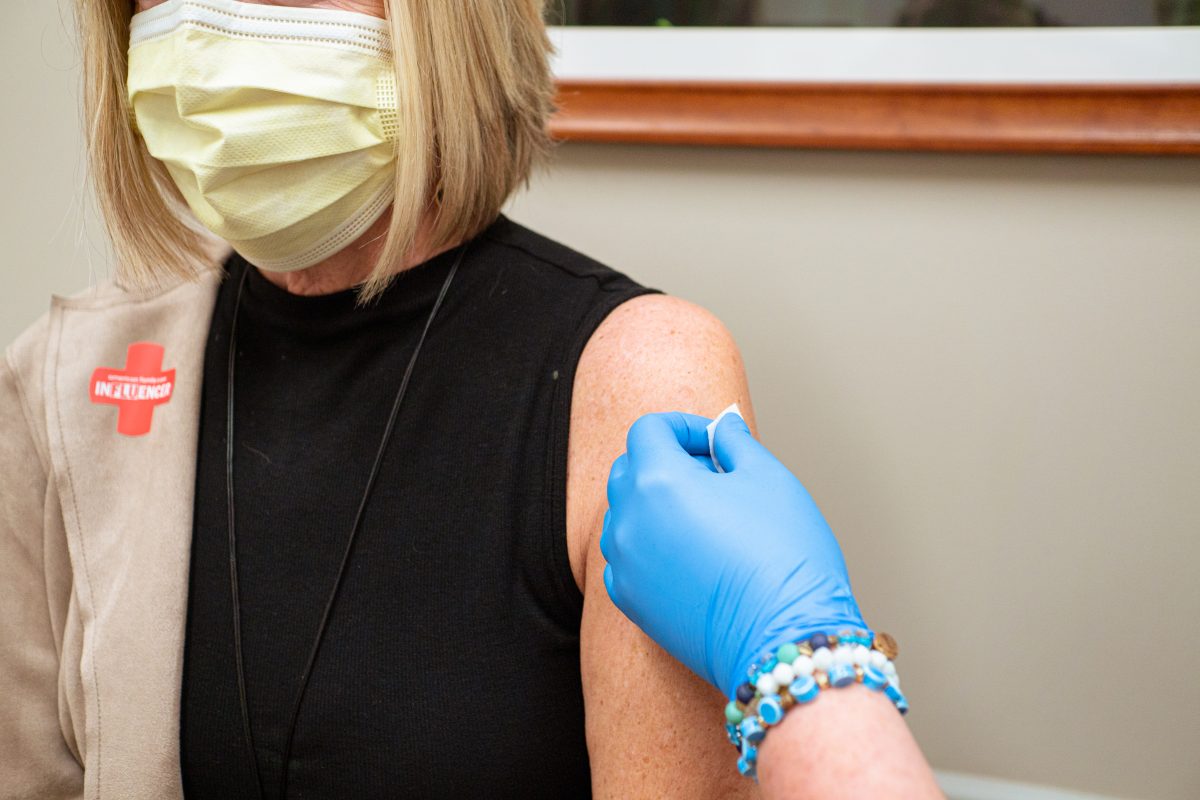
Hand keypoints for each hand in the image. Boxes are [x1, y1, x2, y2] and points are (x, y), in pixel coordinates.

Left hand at [601, 411, 867, 697]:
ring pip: (625, 515)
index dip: (684, 426)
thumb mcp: (769, 478)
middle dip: (667, 461)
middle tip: (716, 479)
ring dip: (656, 504)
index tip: (715, 443)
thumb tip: (723, 429)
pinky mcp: (631, 604)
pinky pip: (626, 558)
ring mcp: (624, 566)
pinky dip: (650, 546)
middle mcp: (629, 521)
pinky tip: (693, 556)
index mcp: (657, 481)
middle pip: (629, 468)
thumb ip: (735, 443)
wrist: (784, 641)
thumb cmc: (785, 557)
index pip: (649, 430)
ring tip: (708, 520)